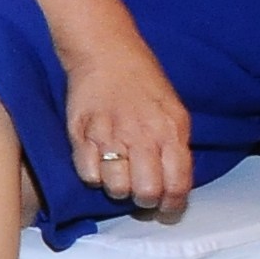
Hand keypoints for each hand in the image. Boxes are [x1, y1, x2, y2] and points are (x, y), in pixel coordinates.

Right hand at [64, 38, 192, 217]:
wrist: (105, 51)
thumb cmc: (142, 79)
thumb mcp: (174, 109)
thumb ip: (176, 144)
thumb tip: (174, 179)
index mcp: (171, 131)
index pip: (177, 185)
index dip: (173, 204)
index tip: (166, 207)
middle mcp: (142, 137)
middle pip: (146, 192)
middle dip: (145, 199)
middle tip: (141, 192)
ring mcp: (110, 137)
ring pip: (116, 189)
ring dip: (118, 188)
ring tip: (118, 174)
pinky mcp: (81, 135)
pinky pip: (88, 175)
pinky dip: (94, 175)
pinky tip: (99, 162)